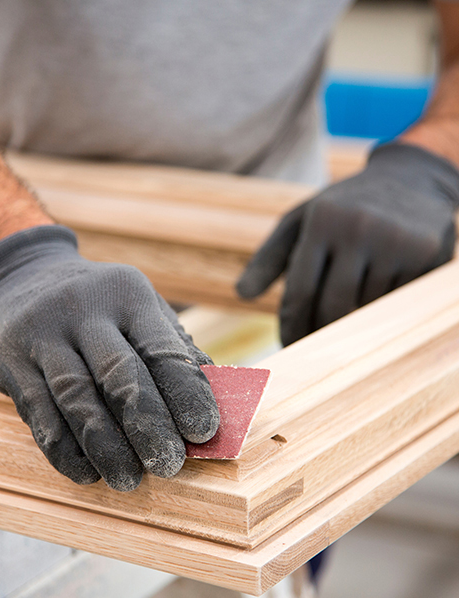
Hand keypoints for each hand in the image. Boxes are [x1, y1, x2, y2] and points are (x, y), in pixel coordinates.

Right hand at [0, 226, 218, 490]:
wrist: (22, 274)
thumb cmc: (98, 301)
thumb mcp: (137, 305)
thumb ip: (172, 346)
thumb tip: (212, 399)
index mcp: (127, 294)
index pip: (161, 347)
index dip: (185, 393)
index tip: (203, 433)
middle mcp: (83, 308)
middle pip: (119, 375)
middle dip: (148, 426)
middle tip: (169, 466)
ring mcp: (41, 332)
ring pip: (77, 398)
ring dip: (106, 447)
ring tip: (128, 480)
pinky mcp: (10, 358)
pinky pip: (39, 412)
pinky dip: (65, 449)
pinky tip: (86, 471)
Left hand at [237, 143, 458, 345]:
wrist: (410, 178)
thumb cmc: (340, 208)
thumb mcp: (300, 222)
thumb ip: (268, 258)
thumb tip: (241, 295)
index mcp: (321, 221)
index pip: (300, 291)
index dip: (292, 326)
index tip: (288, 346)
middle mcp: (359, 228)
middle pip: (333, 307)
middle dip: (319, 334)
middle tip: (311, 349)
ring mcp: (397, 241)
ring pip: (365, 309)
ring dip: (351, 322)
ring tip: (344, 317)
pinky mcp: (427, 254)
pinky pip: (396, 302)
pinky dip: (381, 308)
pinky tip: (376, 299)